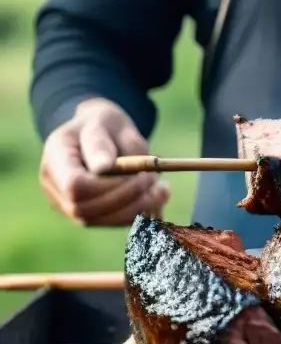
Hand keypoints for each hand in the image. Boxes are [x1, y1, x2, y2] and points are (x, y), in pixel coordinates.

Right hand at [39, 98, 170, 225]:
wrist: (100, 132)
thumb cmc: (103, 124)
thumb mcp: (104, 121)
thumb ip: (101, 143)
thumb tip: (103, 168)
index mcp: (56, 156)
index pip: (74, 185)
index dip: (108, 185)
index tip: (139, 173)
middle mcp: (54, 185)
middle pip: (85, 207)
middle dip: (126, 197)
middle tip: (156, 179)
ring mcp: (66, 202)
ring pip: (98, 219)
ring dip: (135, 208)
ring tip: (163, 190)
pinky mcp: (87, 213)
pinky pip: (110, 222)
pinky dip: (136, 213)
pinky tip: (156, 198)